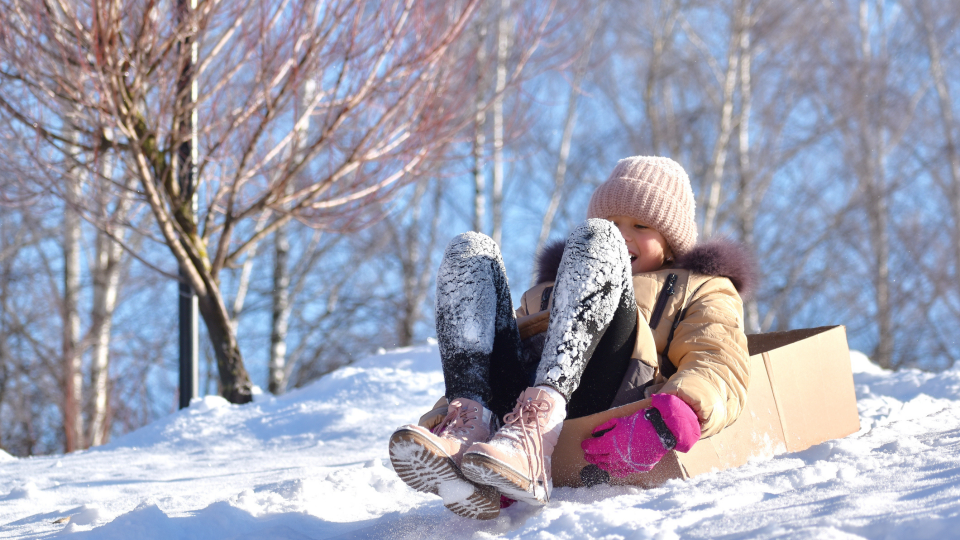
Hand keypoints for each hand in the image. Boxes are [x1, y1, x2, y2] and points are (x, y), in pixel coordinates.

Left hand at [580, 394, 699, 476]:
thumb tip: (594, 433)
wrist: (660, 432)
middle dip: (591, 456)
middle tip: (587, 454)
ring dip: (601, 464)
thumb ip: (605, 427)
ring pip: (609, 467)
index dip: (586, 446)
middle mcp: (616, 456)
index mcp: (610, 443)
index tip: (584, 445)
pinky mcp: (635, 468)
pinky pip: (621, 472)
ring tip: (598, 462)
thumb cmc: (640, 423)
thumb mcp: (619, 420)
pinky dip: (614, 471)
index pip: (593, 447)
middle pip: (599, 458)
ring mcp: (626, 464)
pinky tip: (612, 468)